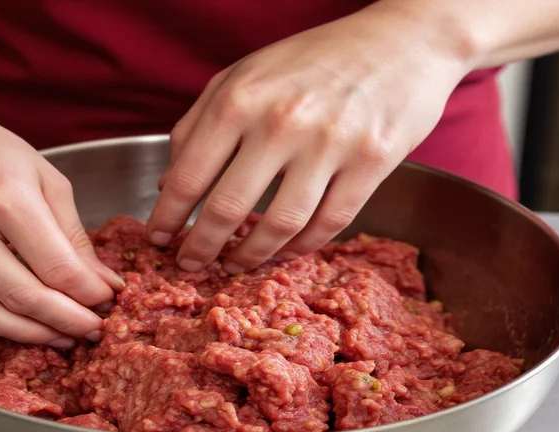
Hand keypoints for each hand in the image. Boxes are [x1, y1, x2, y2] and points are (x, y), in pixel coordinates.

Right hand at [0, 73, 122, 346]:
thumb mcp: (39, 173)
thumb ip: (71, 231)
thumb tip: (101, 282)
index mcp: (3, 195)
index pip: (59, 268)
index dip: (90, 295)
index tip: (106, 303)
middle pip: (21, 297)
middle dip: (66, 322)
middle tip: (90, 331)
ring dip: (21, 334)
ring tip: (53, 336)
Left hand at [148, 1, 469, 273]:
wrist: (400, 40)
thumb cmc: (314, 59)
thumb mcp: (244, 74)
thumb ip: (199, 125)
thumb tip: (168, 185)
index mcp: (241, 97)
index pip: (189, 174)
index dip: (168, 217)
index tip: (158, 238)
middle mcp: (283, 121)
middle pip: (228, 208)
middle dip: (201, 247)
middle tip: (190, 264)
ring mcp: (331, 143)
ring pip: (280, 224)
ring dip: (251, 255)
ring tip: (235, 264)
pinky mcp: (372, 162)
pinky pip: (329, 223)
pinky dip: (301, 246)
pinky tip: (283, 250)